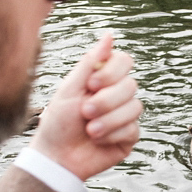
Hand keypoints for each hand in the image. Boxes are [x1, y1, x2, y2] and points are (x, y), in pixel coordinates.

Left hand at [31, 32, 141, 180]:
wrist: (56, 157)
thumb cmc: (58, 122)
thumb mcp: (70, 89)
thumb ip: (90, 62)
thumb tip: (109, 35)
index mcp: (103, 79)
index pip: (125, 62)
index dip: (112, 72)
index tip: (90, 84)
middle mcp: (117, 95)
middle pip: (131, 85)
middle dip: (106, 100)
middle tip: (84, 112)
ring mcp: (125, 116)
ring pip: (135, 107)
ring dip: (108, 119)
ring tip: (89, 130)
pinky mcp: (129, 137)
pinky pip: (132, 129)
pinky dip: (112, 134)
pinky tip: (96, 140)